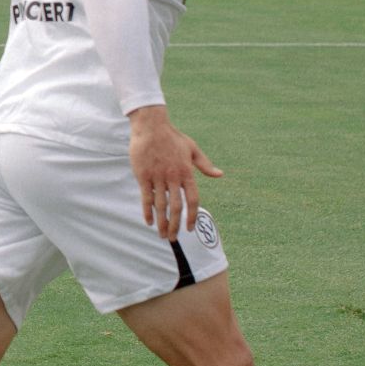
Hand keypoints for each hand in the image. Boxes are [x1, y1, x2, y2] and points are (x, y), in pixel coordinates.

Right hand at [128, 106, 221, 241]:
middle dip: (175, 225)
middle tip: (173, 239)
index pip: (193, 200)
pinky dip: (148, 211)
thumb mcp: (192, 149)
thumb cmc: (172, 137)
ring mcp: (158, 177)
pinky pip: (146, 197)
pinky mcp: (144, 176)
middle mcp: (173, 177)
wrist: (151, 126)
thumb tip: (220, 175)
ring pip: (161, 205)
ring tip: (162, 235)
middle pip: (176, 207)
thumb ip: (205, 165)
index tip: (189, 228)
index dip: (192, 216)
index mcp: (187, 172)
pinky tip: (149, 222)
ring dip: (162, 222)